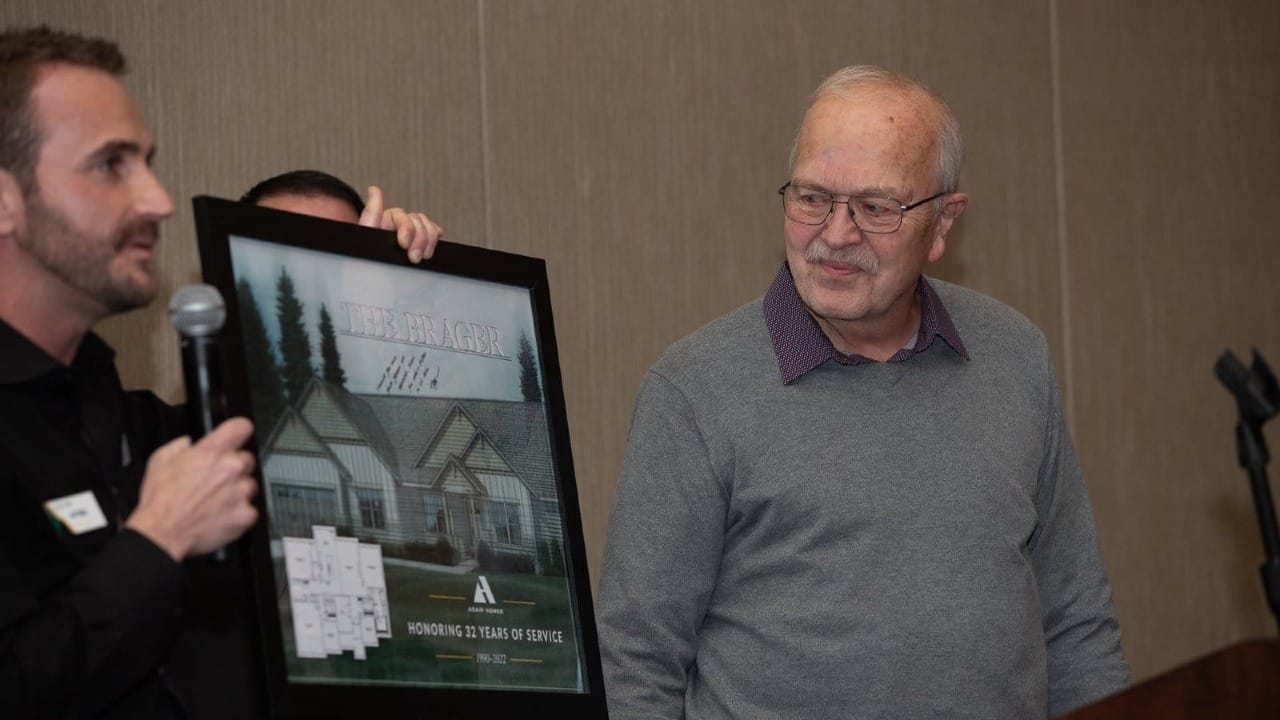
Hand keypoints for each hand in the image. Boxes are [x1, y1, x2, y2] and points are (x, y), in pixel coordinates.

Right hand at [125, 417, 258, 560]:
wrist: (162, 533)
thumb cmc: (161, 501)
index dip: (238, 431)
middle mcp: (232, 468)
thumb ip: (180, 446)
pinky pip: (250, 510)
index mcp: (213, 451)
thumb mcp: (160, 460)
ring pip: (250, 485)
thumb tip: (188, 444)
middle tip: (215, 481)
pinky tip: (220, 515)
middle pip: (247, 459)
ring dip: (237, 491)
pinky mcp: (246, 514)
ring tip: (214, 501)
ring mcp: (241, 492)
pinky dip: (238, 513)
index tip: (237, 436)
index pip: (241, 426)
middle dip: (233, 468)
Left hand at [360, 185, 443, 263]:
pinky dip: (434, 238)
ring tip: (422, 258)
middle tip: (414, 259)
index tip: (404, 245)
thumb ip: (371, 214)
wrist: (370, 289)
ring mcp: (409, 238)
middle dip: (420, 239)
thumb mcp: (365, 238)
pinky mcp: (418, 248)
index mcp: (383, 222)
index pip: (402, 216)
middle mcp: (397, 227)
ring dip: (429, 241)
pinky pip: (432, 235)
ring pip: (427, 228)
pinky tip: (432, 247)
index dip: (407, 228)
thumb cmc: (363, 266)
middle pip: (418, 221)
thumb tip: (374, 189)